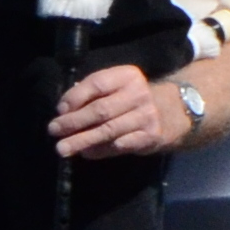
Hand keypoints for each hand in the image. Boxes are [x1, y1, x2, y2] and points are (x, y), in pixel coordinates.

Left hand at [46, 63, 193, 160]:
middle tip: (54, 131)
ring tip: (62, 148)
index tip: (60, 110)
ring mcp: (147, 116)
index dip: (75, 97)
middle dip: (73, 122)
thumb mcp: (118, 86)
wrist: (176, 111)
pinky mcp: (151, 136)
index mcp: (128, 76)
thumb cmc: (134, 98)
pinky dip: (101, 150)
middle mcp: (139, 94)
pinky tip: (87, 153)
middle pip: (101, 109)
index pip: (97, 83)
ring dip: (82, 140)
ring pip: (108, 130)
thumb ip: (93, 93)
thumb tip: (65, 110)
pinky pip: (121, 145)